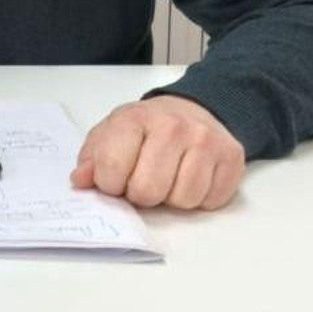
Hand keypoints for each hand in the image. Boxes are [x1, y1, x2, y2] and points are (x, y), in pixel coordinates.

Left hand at [70, 95, 244, 209]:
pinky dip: (199, 199)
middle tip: (143, 181)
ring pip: (182, 200)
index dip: (109, 185)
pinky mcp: (232, 157)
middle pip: (148, 190)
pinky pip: (210, 201)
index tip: (115, 179)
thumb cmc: (145, 129)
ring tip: (169, 178)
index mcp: (134, 118)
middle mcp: (173, 126)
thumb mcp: (110, 134)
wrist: (193, 110)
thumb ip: (92, 159)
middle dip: (140, 195)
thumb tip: (80, 180)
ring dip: (171, 199)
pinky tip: (191, 178)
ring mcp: (206, 141)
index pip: (112, 167)